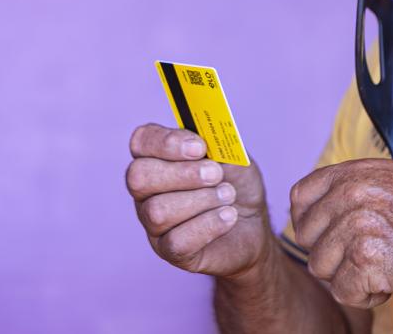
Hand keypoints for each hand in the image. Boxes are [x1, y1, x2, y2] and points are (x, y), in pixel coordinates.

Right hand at [126, 123, 271, 277]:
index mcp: (158, 157)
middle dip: (182, 174)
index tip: (200, 147)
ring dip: (201, 200)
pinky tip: (228, 216)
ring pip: (158, 211)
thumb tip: (206, 142)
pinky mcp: (168, 251)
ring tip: (228, 196)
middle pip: (139, 177)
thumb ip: (218, 146)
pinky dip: (208, 225)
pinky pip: (176, 241)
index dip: (166, 142)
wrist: (253, 224)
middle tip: (216, 174)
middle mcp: (147, 190)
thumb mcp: (234, 157)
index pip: (142, 142)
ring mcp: (153, 222)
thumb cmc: (237, 185)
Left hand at [290, 159, 392, 308]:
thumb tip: (324, 206)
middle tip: (364, 259)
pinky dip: (365, 296)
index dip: (307, 222)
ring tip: (383, 268)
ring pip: (321, 267)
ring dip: (349, 277)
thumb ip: (359, 187)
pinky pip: (343, 291)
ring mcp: (359, 224)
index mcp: (359, 171)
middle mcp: (355, 192)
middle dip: (332, 256)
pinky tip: (390, 283)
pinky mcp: (367, 258)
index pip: (301, 195)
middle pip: (308, 237)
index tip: (323, 237)